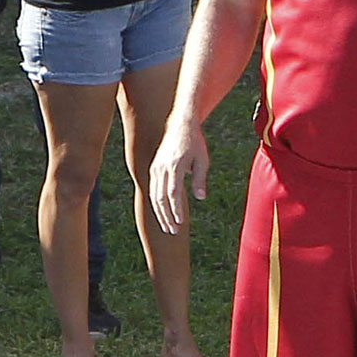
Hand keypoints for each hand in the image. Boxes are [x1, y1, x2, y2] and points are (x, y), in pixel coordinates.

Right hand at [149, 120, 209, 234]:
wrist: (180, 125)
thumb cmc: (195, 143)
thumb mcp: (202, 160)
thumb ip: (200, 179)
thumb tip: (200, 198)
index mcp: (175, 166)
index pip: (173, 194)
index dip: (176, 210)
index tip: (180, 223)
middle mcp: (162, 168)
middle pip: (160, 198)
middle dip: (166, 217)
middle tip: (172, 231)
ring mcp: (156, 168)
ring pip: (154, 195)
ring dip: (160, 213)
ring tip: (167, 226)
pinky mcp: (154, 168)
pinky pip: (153, 189)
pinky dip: (157, 203)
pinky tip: (163, 212)